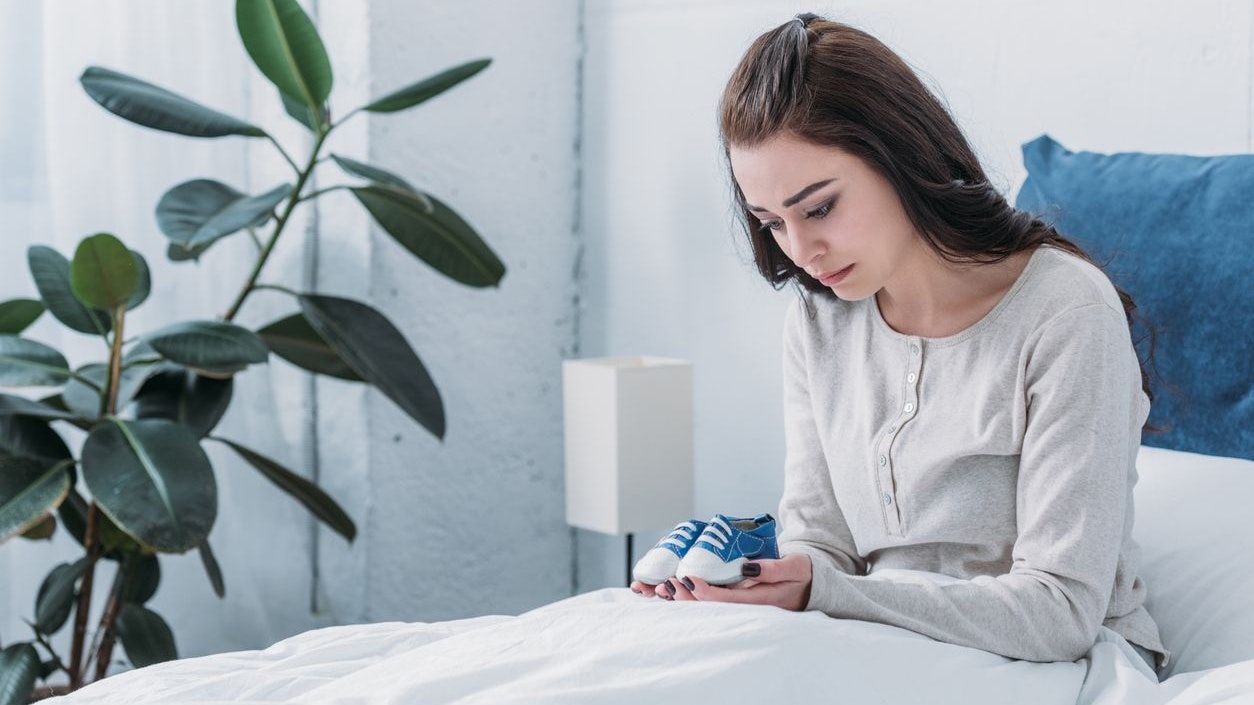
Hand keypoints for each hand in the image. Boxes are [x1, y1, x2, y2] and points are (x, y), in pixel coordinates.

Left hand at [630, 554, 812, 610]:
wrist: (811, 586)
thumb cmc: (803, 575)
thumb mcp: (795, 566)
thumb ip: (772, 568)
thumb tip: (747, 568)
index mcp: (760, 601)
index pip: (726, 601)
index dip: (704, 592)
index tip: (687, 578)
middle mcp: (746, 607)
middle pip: (710, 608)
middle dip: (686, 598)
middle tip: (665, 584)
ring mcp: (740, 606)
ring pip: (707, 607)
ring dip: (683, 599)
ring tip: (660, 588)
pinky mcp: (736, 601)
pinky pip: (710, 602)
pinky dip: (689, 596)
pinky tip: (670, 590)